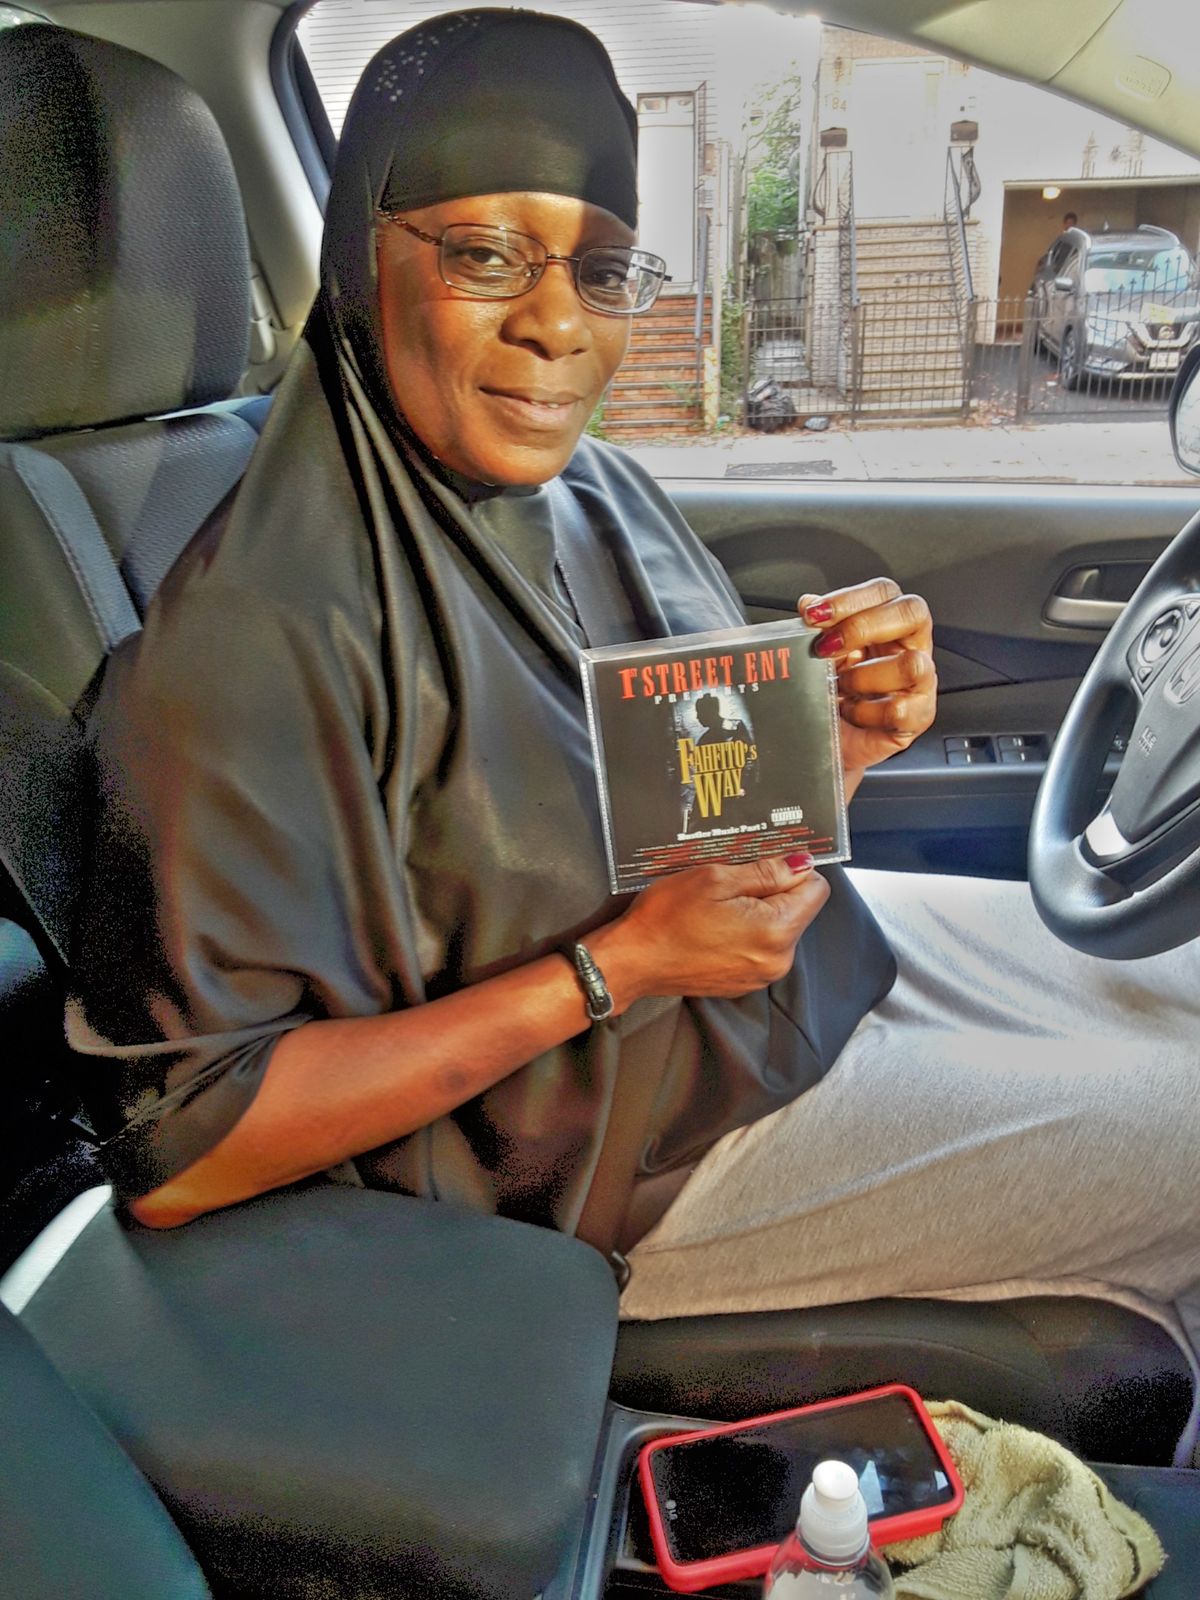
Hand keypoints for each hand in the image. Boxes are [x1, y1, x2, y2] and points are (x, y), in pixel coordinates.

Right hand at [590, 855, 829, 1004]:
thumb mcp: (715, 878)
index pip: (816, 888)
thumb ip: (766, 870)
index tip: (763, 865)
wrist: (634, 960)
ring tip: (718, 908)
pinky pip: (761, 948)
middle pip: (799, 909)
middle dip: (773, 892)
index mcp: (776, 930)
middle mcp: (778, 959)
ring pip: (780, 928)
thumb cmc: (667, 916)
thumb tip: (802, 862)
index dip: (793, 870)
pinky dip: (746, 933)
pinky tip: (715, 928)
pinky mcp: (746, 983)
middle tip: (730, 886)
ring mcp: (762, 975)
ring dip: (759, 912)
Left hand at [798, 579, 936, 775]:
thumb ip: (816, 628)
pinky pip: (899, 709)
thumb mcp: (818, 657)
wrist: (827, 742)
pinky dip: (866, 713)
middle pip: (912, 613)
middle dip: (862, 627)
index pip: (884, 592)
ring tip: (840, 688)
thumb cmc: (828, 696)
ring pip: (912, 664)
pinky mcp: (918, 716)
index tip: (813, 614)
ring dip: (863, 677)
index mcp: (887, 624)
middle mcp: (909, 646)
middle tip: (826, 648)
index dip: (850, 598)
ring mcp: (920, 681)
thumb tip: (808, 602)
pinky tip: (851, 713)